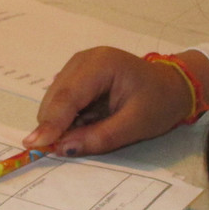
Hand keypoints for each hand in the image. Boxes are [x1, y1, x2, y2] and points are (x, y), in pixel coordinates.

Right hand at [24, 47, 208, 155]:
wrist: (173, 87)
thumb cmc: (159, 103)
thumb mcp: (135, 125)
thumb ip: (99, 137)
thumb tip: (63, 149)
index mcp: (101, 64)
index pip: (68, 95)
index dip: (51, 122)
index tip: (35, 146)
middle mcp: (84, 60)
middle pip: (55, 97)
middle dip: (54, 125)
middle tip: (62, 149)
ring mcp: (78, 66)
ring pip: (54, 99)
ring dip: (62, 122)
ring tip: (89, 131)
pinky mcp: (77, 76)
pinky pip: (62, 100)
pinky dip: (67, 117)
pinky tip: (87, 122)